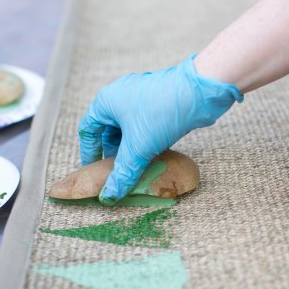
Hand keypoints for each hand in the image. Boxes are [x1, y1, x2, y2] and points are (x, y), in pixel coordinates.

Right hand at [77, 54, 242, 204]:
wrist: (200, 93)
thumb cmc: (161, 113)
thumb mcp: (138, 148)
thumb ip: (122, 174)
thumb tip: (109, 196)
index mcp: (107, 101)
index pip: (88, 130)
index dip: (89, 152)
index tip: (93, 171)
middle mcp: (121, 96)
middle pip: (108, 130)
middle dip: (113, 153)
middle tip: (117, 174)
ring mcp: (141, 96)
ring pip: (129, 129)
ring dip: (131, 149)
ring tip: (135, 169)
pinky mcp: (159, 101)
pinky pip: (144, 125)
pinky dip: (144, 141)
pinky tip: (153, 157)